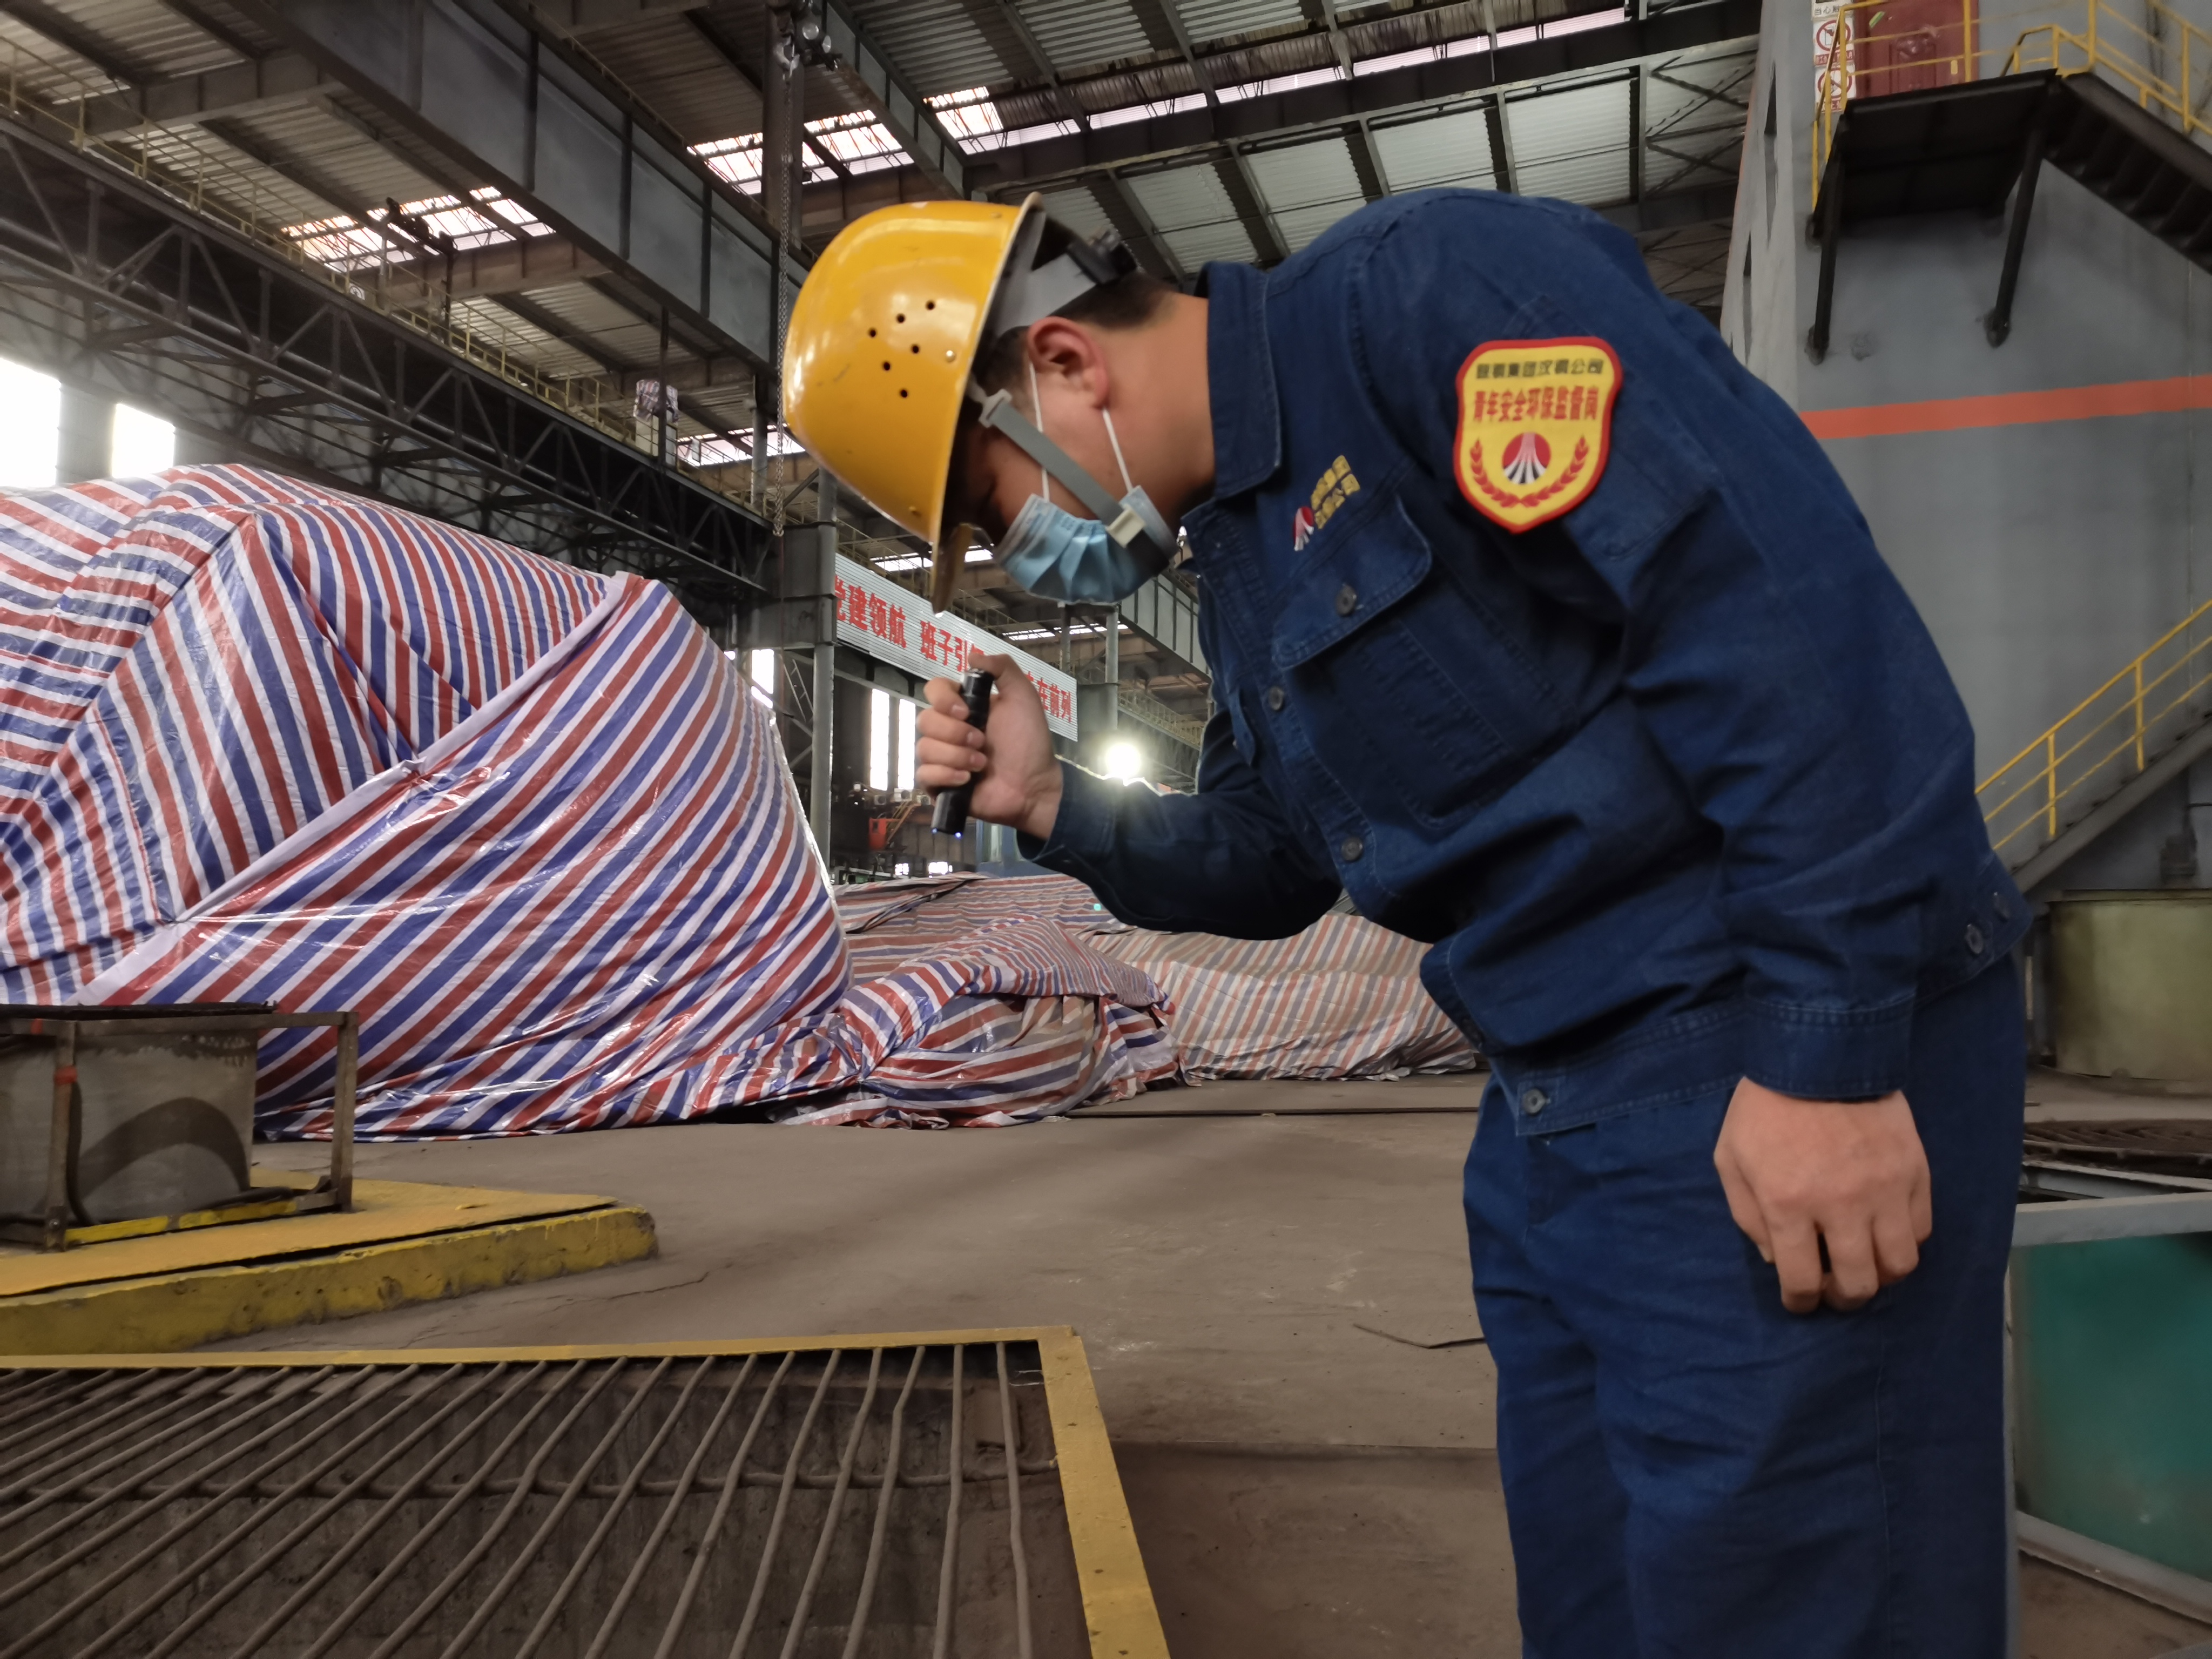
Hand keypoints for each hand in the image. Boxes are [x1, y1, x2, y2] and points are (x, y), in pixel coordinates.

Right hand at [916, 652, 1062, 840]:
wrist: (1033, 785)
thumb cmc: (1029, 741)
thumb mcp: (1023, 697)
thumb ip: (1003, 668)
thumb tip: (972, 656)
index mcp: (963, 706)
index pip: (933, 689)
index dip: (943, 699)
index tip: (965, 711)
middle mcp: (948, 729)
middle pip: (925, 720)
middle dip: (955, 733)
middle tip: (982, 742)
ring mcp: (942, 757)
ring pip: (924, 749)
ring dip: (956, 756)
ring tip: (981, 764)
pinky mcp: (939, 783)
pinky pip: (924, 774)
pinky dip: (946, 776)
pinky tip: (967, 780)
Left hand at [1713, 1079, 1932, 1313]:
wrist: (1820, 1054)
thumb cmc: (1765, 1107)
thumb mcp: (1731, 1158)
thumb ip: (1747, 1215)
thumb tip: (1775, 1258)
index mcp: (1788, 1204)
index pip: (1802, 1281)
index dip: (1801, 1302)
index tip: (1800, 1302)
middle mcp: (1841, 1207)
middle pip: (1858, 1284)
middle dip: (1844, 1298)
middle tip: (1835, 1290)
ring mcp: (1884, 1191)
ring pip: (1899, 1265)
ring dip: (1881, 1277)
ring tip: (1865, 1267)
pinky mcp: (1915, 1173)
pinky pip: (1920, 1229)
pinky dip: (1904, 1242)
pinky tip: (1885, 1233)